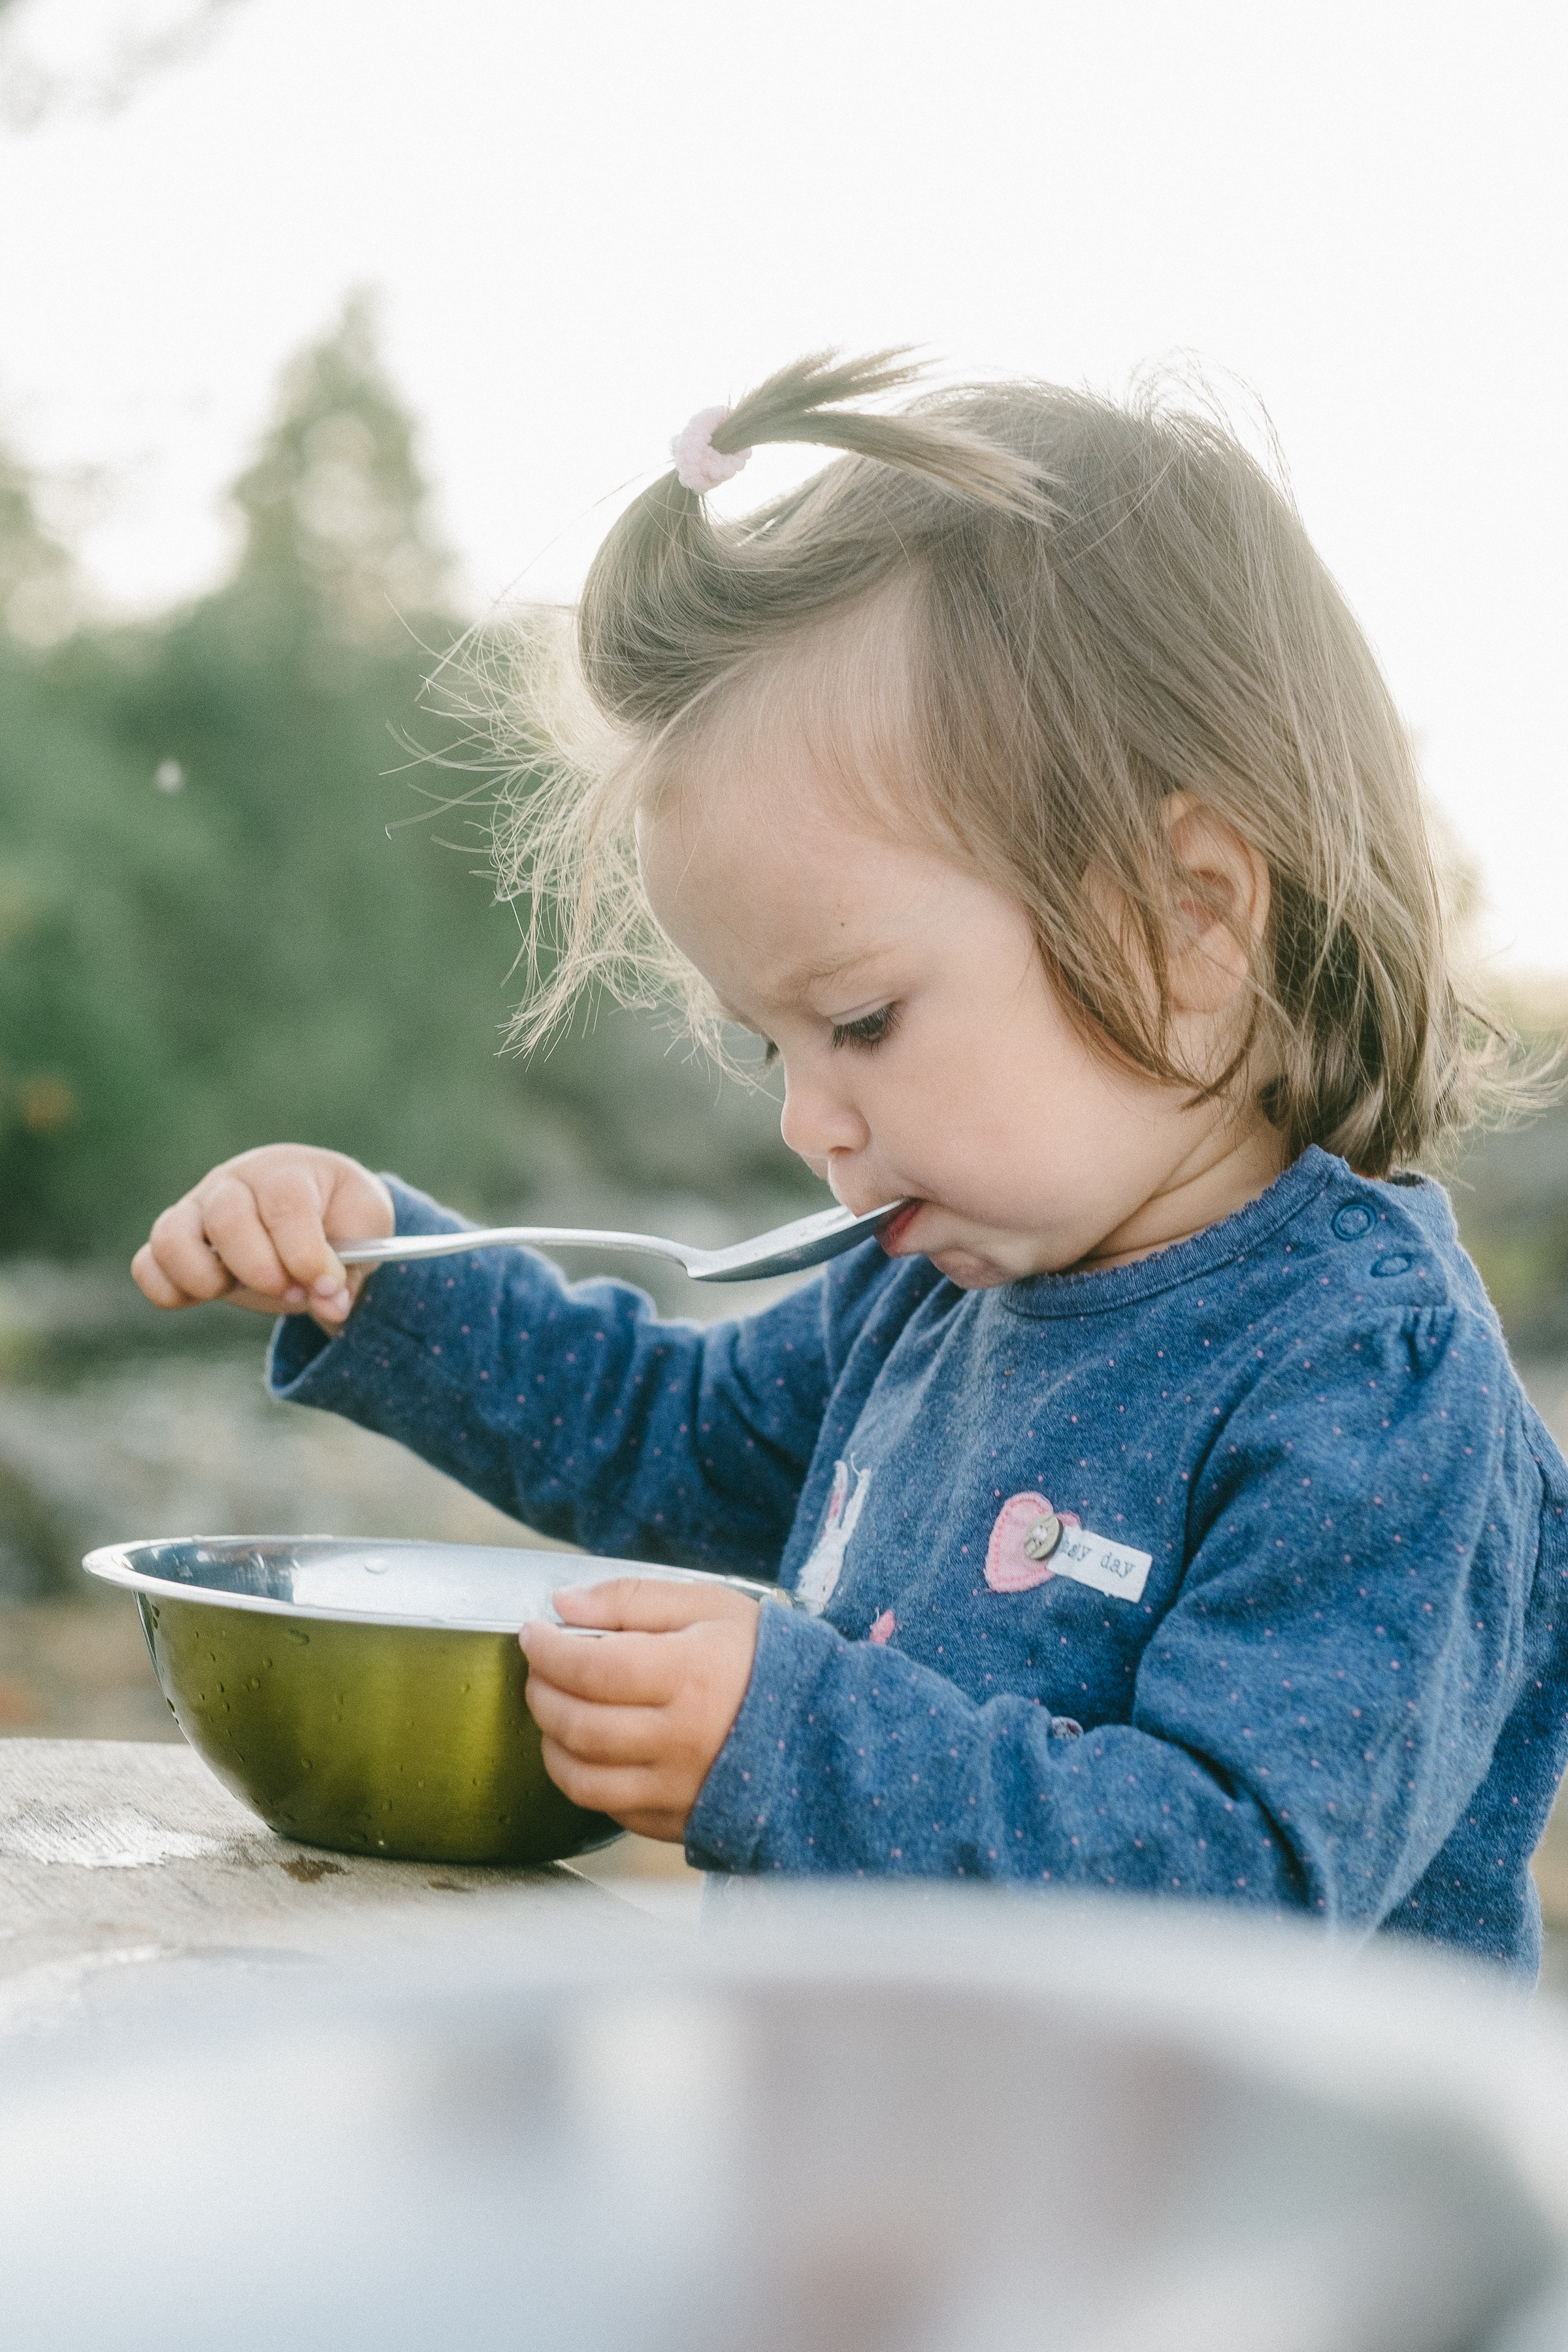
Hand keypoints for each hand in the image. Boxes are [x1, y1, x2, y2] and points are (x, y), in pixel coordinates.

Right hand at [132, 1145, 394, 1331]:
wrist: (320, 1212)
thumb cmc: (342, 1216)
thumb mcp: (365, 1232)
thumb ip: (352, 1270)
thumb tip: (328, 1304)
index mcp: (286, 1171)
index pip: (284, 1203)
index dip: (304, 1252)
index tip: (325, 1285)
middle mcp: (233, 1183)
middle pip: (227, 1218)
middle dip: (262, 1269)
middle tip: (291, 1292)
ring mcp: (196, 1210)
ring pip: (172, 1237)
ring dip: (206, 1279)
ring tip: (240, 1289)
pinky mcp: (175, 1243)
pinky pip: (146, 1265)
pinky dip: (169, 1290)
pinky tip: (209, 1295)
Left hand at [519, 1578, 760, 1842]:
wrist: (825, 1728)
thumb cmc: (764, 1660)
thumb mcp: (710, 1605)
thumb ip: (634, 1599)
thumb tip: (565, 1603)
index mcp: (691, 1675)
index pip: (591, 1665)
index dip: (548, 1649)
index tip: (534, 1633)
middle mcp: (681, 1739)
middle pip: (577, 1722)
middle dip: (541, 1691)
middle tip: (540, 1668)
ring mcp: (679, 1789)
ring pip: (581, 1777)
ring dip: (550, 1741)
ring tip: (555, 1710)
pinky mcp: (679, 1822)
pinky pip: (609, 1810)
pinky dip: (585, 1780)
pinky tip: (591, 1749)